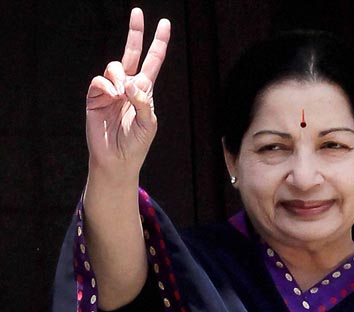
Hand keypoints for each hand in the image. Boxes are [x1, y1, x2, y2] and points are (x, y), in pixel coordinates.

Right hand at [86, 8, 170, 183]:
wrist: (117, 160)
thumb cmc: (136, 143)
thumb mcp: (148, 123)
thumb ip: (143, 102)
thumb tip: (131, 83)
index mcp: (145, 90)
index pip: (153, 61)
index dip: (158, 43)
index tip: (164, 24)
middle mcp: (128, 86)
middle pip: (132, 53)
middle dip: (135, 32)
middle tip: (138, 12)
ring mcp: (111, 90)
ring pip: (114, 67)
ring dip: (120, 77)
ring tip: (122, 95)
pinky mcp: (95, 97)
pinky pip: (99, 81)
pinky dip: (107, 86)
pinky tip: (112, 97)